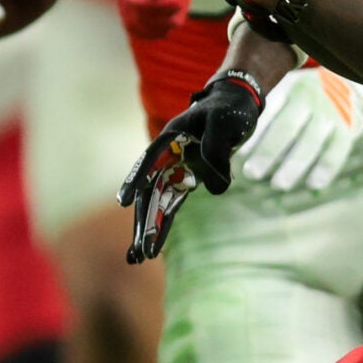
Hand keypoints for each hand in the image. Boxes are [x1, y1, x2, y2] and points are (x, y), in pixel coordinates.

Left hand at [81, 0, 196, 39]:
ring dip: (135, 17)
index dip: (150, 3)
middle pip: (171, 19)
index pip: (176, 2)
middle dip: (141, 10)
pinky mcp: (161, 14)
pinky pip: (152, 33)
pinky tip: (126, 6)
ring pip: (162, 29)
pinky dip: (134, 24)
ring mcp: (174, 2)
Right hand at [116, 74, 264, 263]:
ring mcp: (174, 170)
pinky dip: (163, 225)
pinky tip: (154, 248)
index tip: (124, 201)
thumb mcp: (226, 124)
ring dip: (148, 230)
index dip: (136, 179)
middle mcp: (166, 156)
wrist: (237, 103)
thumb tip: (216, 189)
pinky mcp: (186, 180)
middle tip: (137, 251)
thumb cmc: (229, 109)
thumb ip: (217, 152)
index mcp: (170, 138)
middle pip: (149, 192)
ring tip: (138, 258)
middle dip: (142, 222)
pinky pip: (171, 206)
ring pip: (156, 204)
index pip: (149, 161)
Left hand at [237, 68, 362, 191]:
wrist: (346, 85)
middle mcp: (310, 99)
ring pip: (311, 141)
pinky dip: (326, 170)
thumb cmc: (304, 98)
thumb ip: (265, 116)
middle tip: (251, 173)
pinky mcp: (347, 130)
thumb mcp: (286, 94)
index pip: (267, 113)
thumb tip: (236, 150)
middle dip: (268, 151)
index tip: (237, 156)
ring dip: (294, 165)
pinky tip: (313, 186)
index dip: (253, 134)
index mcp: (289, 90)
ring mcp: (330, 114)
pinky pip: (337, 152)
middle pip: (287, 127)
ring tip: (278, 185)